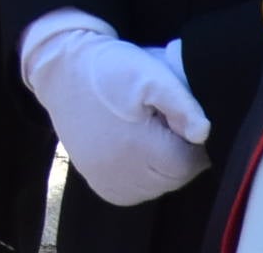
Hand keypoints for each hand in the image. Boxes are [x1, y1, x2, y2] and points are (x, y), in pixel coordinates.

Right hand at [22, 19, 211, 205]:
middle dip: (174, 153)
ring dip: (158, 167)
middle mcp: (123, 174)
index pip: (191, 162)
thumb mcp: (151, 74)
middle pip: (174, 178)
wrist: (61, 69)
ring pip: (156, 188)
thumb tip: (201, 134)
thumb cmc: (110, 70)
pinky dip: (139, 177)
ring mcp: (107, 180)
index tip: (172, 117)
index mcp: (141, 148)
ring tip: (143, 134)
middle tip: (157, 122)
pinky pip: (133, 192)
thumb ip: (182, 104)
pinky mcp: (97, 182)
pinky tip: (131, 151)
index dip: (188, 138)